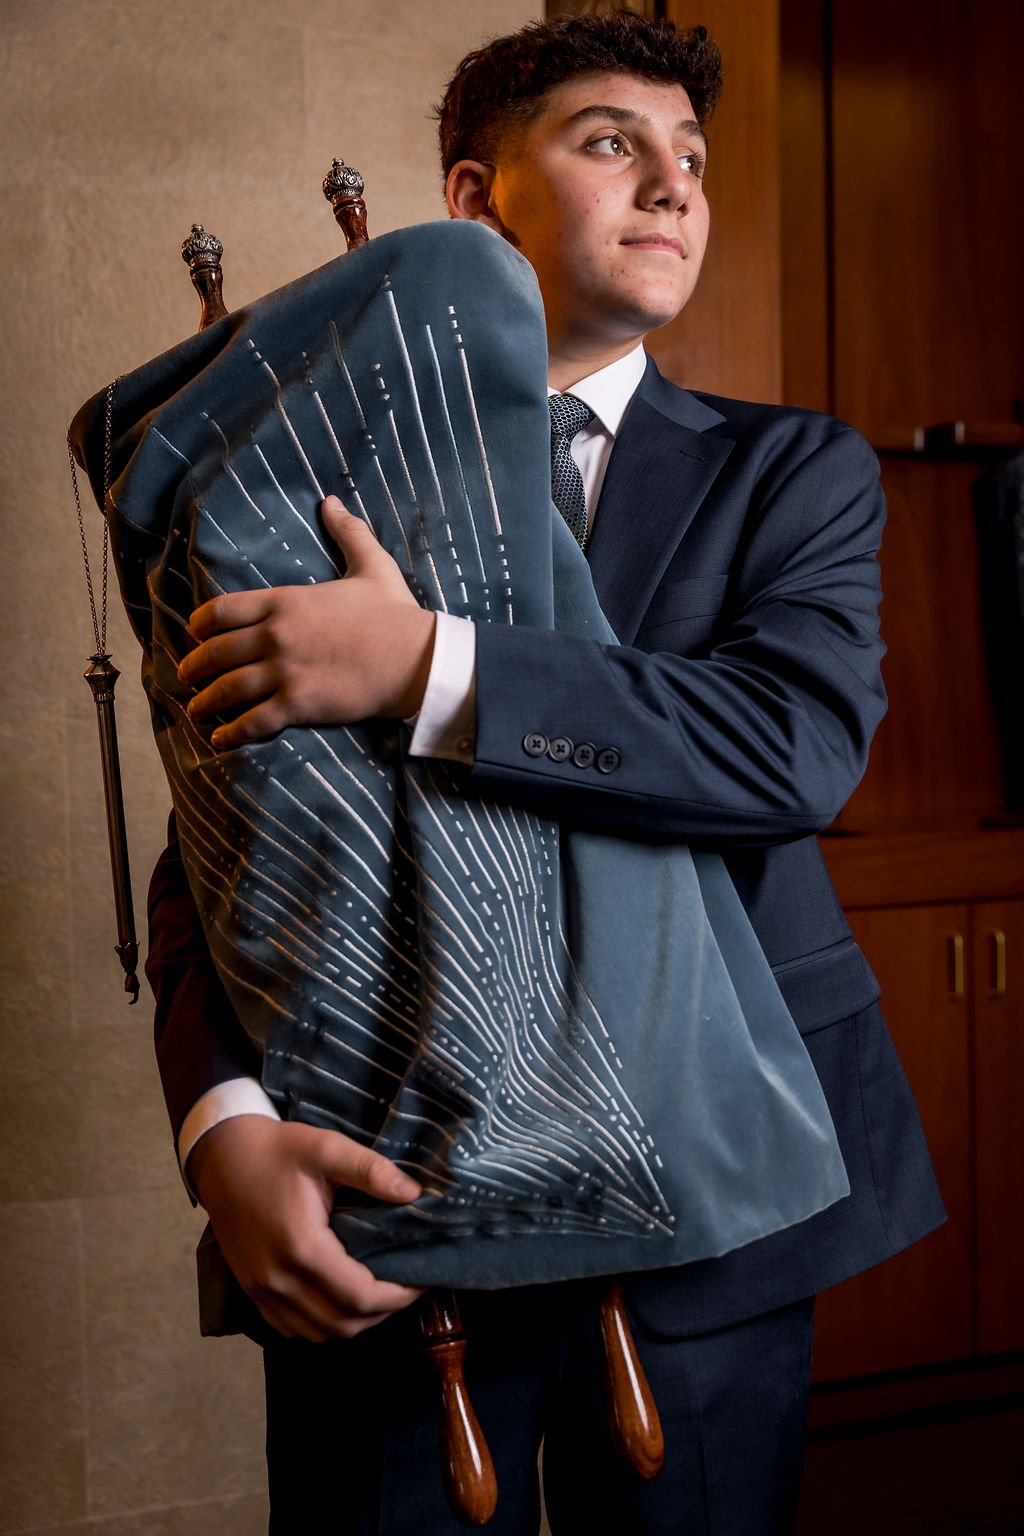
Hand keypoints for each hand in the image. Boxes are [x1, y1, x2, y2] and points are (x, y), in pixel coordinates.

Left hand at [179, 495, 435, 749]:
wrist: (416, 658)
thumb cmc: (395, 613)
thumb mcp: (371, 565)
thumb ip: (347, 533)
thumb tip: (332, 502)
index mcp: (285, 601)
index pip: (222, 610)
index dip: (201, 624)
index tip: (195, 634)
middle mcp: (276, 635)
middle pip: (216, 652)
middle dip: (194, 667)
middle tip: (186, 676)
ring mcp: (284, 671)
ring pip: (227, 689)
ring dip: (205, 703)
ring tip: (195, 712)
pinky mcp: (298, 704)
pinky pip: (253, 722)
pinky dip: (232, 733)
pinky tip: (221, 740)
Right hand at [189, 1116, 424, 1340]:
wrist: (222, 1156)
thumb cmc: (276, 1150)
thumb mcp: (326, 1147)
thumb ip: (371, 1170)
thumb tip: (414, 1194)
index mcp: (302, 1246)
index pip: (360, 1296)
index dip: (398, 1296)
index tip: (423, 1279)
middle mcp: (278, 1279)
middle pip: (343, 1324)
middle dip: (384, 1312)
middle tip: (408, 1287)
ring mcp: (261, 1290)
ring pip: (318, 1334)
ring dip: (355, 1322)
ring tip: (380, 1294)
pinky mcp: (251, 1291)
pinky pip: (292, 1329)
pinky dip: (323, 1325)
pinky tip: (341, 1301)